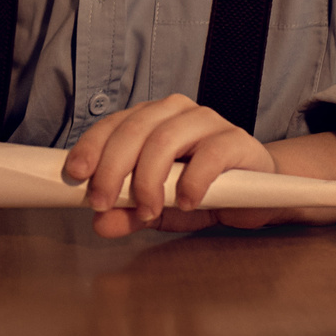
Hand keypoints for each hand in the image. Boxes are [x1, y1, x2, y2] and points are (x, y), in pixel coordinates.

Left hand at [65, 95, 335, 238]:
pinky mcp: (238, 140)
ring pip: (165, 139)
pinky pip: (210, 154)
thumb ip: (129, 212)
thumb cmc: (202, 192)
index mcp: (151, 119)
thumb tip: (100, 223)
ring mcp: (208, 122)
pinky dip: (192, 181)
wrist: (259, 193)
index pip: (114, 124)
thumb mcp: (159, 208)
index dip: (92, 147)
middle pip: (135, 131)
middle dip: (113, 169)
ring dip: (148, 179)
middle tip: (104, 203)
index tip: (76, 175)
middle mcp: (177, 112)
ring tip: (148, 209)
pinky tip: (185, 201)